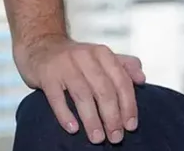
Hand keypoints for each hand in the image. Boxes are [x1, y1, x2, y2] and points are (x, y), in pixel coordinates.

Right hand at [15, 35, 146, 143]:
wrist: (41, 44)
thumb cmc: (75, 57)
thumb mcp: (101, 56)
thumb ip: (124, 65)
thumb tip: (142, 79)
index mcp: (103, 54)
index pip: (121, 81)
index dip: (128, 105)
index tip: (131, 126)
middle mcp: (86, 57)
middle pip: (104, 90)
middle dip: (112, 117)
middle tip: (116, 137)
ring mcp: (65, 65)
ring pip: (83, 95)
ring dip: (92, 120)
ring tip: (98, 138)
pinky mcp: (47, 74)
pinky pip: (57, 97)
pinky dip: (65, 114)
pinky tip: (73, 129)